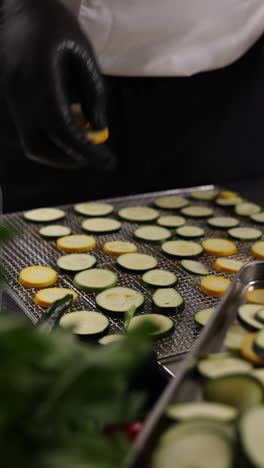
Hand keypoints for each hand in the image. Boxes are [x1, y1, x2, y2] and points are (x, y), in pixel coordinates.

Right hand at [1, 0, 115, 169]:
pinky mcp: (12, 101)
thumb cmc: (52, 23)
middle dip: (70, 160)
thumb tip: (100, 127)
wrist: (13, 6)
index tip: (108, 162)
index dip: (86, 151)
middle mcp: (22, 99)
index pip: (63, 131)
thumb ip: (92, 89)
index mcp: (40, 84)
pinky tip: (70, 134)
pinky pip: (29, 133)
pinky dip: (51, 142)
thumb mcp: (81, 50)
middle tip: (96, 159)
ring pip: (32, 145)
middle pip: (41, 148)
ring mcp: (13, 102)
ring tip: (84, 151)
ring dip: (59, 156)